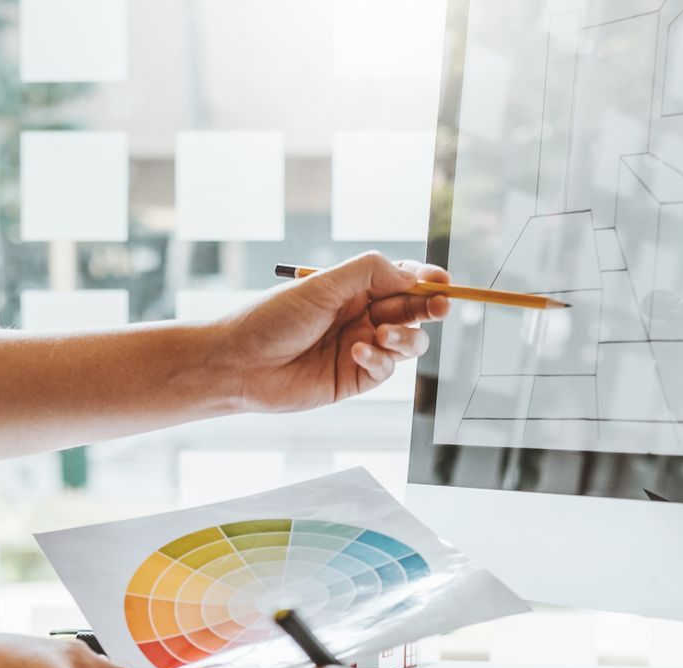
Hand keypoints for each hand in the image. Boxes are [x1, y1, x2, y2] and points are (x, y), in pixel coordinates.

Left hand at [209, 252, 450, 413]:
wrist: (240, 363)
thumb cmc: (273, 318)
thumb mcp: (323, 285)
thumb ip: (369, 273)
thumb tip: (413, 277)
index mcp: (353, 288)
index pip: (402, 280)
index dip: (425, 280)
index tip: (442, 281)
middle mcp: (360, 317)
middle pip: (411, 311)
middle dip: (428, 308)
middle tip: (439, 306)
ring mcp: (360, 349)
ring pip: (406, 343)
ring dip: (405, 337)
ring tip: (383, 335)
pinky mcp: (353, 379)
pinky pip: (384, 369)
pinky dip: (379, 360)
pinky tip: (358, 353)